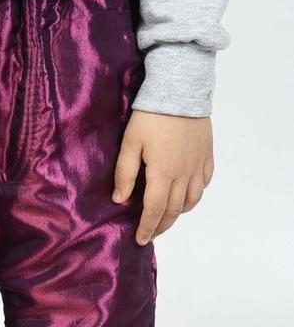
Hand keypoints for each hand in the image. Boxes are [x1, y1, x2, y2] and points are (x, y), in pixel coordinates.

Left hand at [112, 110, 213, 244]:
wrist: (181, 87)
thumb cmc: (151, 115)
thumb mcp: (130, 143)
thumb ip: (125, 173)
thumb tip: (119, 199)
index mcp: (163, 173)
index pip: (154, 210)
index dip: (147, 228)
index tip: (140, 239)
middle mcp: (184, 173)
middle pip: (173, 210)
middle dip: (161, 226)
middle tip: (151, 233)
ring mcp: (198, 165)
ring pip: (192, 200)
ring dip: (178, 213)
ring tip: (166, 216)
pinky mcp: (207, 154)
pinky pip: (204, 183)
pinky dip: (194, 195)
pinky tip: (185, 195)